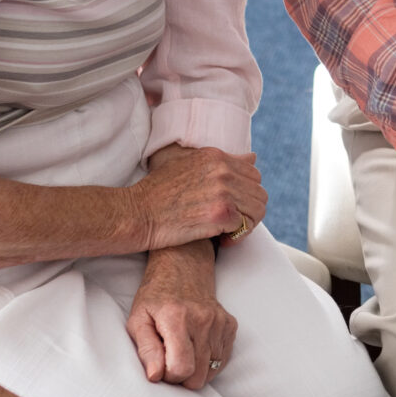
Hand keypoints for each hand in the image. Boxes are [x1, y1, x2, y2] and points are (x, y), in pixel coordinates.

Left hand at [127, 241, 235, 388]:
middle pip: (198, 376)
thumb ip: (146, 350)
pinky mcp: (230, 325)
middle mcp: (203, 320)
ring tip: (183, 351)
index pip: (181, 368)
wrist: (182, 269)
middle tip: (170, 361)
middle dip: (182, 377)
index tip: (161, 367)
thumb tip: (155, 377)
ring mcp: (220, 322)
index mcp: (176, 319)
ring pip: (212, 371)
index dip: (169, 376)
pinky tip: (196, 346)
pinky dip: (209, 360)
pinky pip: (222, 360)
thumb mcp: (137, 321)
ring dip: (196, 369)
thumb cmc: (155, 298)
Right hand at [133, 144, 265, 248]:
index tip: (231, 208)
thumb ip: (220, 161)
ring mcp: (222, 191)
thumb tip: (252, 157)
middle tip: (231, 224)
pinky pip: (244, 227)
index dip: (246, 195)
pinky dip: (235, 237)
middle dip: (249, 211)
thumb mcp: (186, 165)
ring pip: (257, 211)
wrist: (136, 214)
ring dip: (245, 225)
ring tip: (227, 233)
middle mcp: (222, 170)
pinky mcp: (220, 214)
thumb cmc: (156, 193)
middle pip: (259, 193)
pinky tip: (220, 241)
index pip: (254, 174)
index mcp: (215, 156)